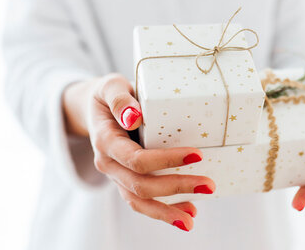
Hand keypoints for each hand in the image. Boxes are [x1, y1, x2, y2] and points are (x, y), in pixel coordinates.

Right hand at [62, 74, 214, 230]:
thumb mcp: (110, 86)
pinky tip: (187, 212)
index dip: (166, 160)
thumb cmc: (108, 95)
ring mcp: (116, 175)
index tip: (196, 155)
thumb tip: (134, 117)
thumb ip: (119, 99)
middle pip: (140, 185)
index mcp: (105, 141)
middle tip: (208, 185)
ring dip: (167, 211)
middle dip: (175, 187)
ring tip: (193, 219)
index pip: (136, 159)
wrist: (96, 109)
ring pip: (138, 201)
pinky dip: (163, 210)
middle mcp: (108, 163)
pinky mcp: (125, 181)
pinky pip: (141, 201)